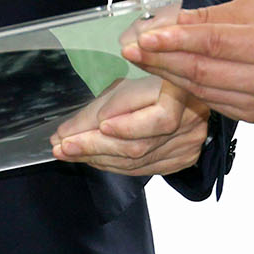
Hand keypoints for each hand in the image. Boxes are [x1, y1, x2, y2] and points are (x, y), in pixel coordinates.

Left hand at [50, 74, 210, 175]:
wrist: (188, 98)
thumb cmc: (153, 85)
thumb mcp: (126, 85)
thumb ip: (99, 108)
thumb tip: (64, 134)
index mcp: (182, 90)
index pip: (155, 114)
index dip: (120, 123)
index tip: (85, 127)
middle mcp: (190, 120)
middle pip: (139, 143)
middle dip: (94, 146)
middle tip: (63, 146)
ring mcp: (188, 143)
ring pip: (137, 160)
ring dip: (98, 158)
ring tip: (69, 153)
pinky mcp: (182, 158)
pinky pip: (141, 169)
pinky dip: (113, 165)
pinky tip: (93, 159)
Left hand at [124, 0, 253, 122]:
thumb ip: (214, 18)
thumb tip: (172, 20)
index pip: (214, 43)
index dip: (176, 40)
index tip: (145, 36)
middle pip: (202, 70)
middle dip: (161, 59)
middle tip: (131, 48)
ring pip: (202, 90)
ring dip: (166, 74)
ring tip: (140, 59)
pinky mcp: (253, 117)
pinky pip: (211, 101)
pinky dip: (185, 88)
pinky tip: (167, 75)